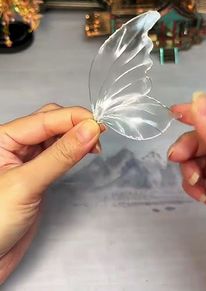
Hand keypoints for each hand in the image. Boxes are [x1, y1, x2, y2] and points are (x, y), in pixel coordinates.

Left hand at [0, 104, 100, 283]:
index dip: (74, 118)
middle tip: (99, 135)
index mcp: (3, 138)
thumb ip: (60, 156)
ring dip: (77, 137)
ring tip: (95, 145)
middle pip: (52, 122)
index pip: (45, 118)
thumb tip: (89, 130)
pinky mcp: (37, 175)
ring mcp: (26, 159)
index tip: (98, 125)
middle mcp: (14, 144)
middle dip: (76, 124)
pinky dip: (73, 151)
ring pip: (57, 136)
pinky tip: (83, 151)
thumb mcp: (26, 184)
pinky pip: (58, 154)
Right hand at [168, 92, 205, 261]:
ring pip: (201, 162)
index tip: (175, 112)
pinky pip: (201, 184)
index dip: (201, 113)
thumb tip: (198, 99)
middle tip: (176, 156)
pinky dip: (194, 186)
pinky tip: (199, 195)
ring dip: (191, 168)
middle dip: (191, 146)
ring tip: (194, 181)